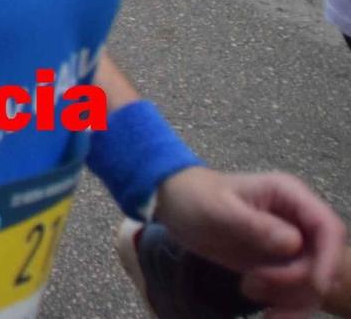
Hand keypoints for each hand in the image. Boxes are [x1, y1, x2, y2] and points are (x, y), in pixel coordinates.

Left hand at [157, 166, 344, 314]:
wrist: (174, 205)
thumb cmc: (194, 197)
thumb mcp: (218, 209)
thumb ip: (255, 225)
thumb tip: (295, 243)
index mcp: (289, 195)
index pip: (328, 228)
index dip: (328, 258)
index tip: (314, 284)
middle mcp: (297, 220)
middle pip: (324, 261)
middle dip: (298, 282)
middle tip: (252, 282)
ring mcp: (292, 244)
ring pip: (314, 282)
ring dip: (291, 298)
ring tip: (247, 289)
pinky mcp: (280, 264)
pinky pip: (298, 292)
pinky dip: (288, 306)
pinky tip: (268, 314)